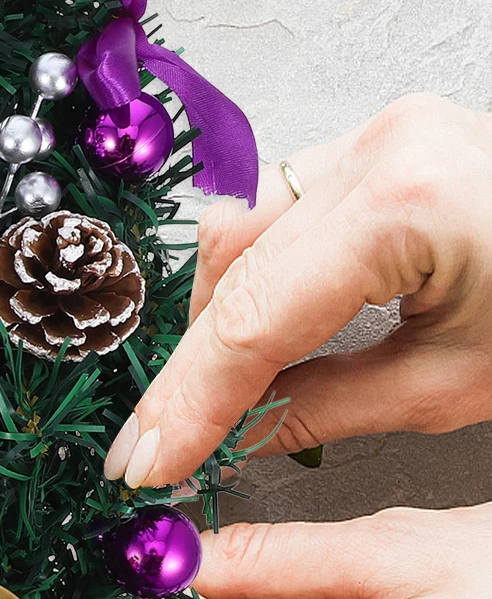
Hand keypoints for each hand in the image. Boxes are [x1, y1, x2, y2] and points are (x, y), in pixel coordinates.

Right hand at [104, 94, 491, 489]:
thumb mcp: (455, 385)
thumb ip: (321, 409)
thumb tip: (227, 440)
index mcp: (402, 201)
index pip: (251, 320)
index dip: (186, 405)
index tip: (143, 466)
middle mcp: (376, 146)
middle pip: (230, 269)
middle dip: (191, 369)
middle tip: (160, 448)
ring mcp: (378, 133)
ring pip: (241, 232)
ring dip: (216, 320)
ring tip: (210, 401)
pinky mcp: (382, 144)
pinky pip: (280, 210)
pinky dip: (256, 279)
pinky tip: (254, 339)